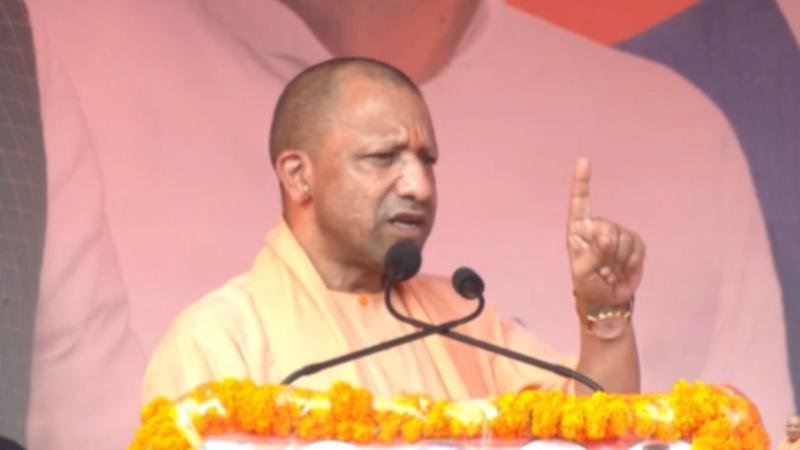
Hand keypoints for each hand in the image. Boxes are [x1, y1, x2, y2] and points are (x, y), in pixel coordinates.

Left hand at [566, 158, 644, 310]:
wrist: (609, 301)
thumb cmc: (588, 285)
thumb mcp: (583, 272)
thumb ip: (593, 254)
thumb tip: (607, 237)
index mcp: (578, 230)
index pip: (579, 203)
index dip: (581, 182)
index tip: (583, 161)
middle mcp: (597, 227)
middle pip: (608, 227)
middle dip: (608, 251)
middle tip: (602, 269)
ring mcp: (616, 234)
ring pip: (624, 238)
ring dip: (619, 260)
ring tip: (611, 271)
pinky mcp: (634, 243)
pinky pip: (638, 246)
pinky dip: (632, 261)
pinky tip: (624, 270)